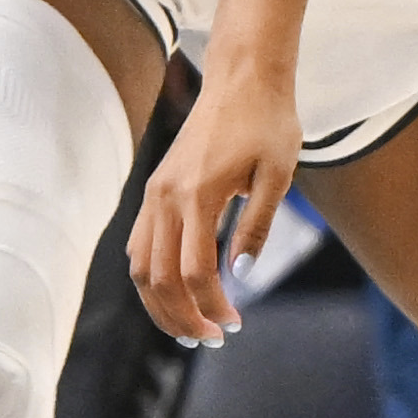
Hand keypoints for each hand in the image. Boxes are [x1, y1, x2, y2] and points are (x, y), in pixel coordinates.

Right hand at [130, 71, 305, 344]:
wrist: (243, 78)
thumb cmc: (268, 123)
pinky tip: (174, 291)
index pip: (196, 272)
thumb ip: (258, 226)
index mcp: (198, 194)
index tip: (235, 325)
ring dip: (160, 303)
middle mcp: (166, 196)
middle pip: (158, 278)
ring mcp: (155, 193)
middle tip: (212, 339)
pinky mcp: (155, 189)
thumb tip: (240, 276)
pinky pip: (139, 244)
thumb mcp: (278, 174)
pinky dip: (150, 276)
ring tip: (190, 327)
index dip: (213, 306)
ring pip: (139, 265)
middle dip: (182, 317)